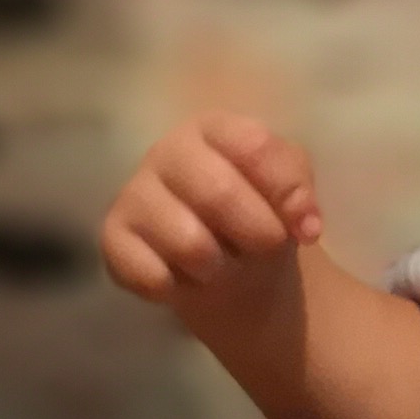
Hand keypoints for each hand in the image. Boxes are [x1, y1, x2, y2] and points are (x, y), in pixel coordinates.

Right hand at [100, 113, 323, 306]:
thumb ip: (299, 190)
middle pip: (219, 193)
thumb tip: (303, 223)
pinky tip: (183, 278)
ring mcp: (134, 193)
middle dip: (257, 234)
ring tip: (221, 263)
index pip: (254, 147)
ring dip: (219, 267)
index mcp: (213, 129)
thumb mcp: (292, 189)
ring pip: (187, 242)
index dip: (289, 194)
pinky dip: (179, 288)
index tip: (307, 230)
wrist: (230, 260)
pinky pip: (150, 274)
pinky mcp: (112, 237)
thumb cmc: (259, 211)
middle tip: (263, 249)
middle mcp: (166, 152)